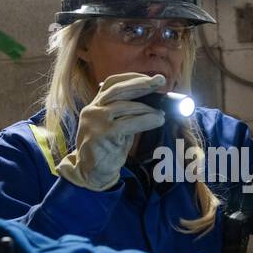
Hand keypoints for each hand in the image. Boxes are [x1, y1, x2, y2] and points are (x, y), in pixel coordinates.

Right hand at [56, 73, 167, 191]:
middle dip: (141, 84)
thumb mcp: (114, 127)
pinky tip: (157, 121)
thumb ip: (126, 114)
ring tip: (161, 113)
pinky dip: (146, 120)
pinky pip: (128, 123)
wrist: (91, 173)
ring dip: (147, 108)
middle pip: (118, 90)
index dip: (132, 78)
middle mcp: (93, 110)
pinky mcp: (102, 134)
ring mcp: (96, 121)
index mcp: (95, 105)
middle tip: (160, 81)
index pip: (112, 83)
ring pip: (125, 106)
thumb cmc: (106, 149)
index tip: (150, 79)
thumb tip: (154, 104)